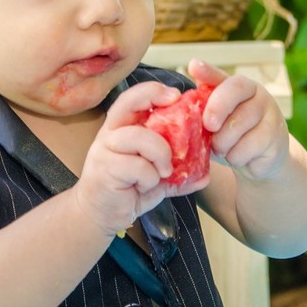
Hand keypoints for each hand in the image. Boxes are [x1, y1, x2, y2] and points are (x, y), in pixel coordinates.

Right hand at [72, 82, 180, 235]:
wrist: (99, 216)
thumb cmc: (126, 191)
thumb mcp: (156, 178)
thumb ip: (178, 174)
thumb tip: (206, 176)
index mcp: (122, 129)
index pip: (133, 99)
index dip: (154, 91)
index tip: (176, 95)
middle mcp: (111, 134)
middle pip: (128, 103)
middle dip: (153, 97)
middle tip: (175, 104)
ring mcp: (106, 150)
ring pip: (140, 137)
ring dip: (161, 154)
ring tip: (164, 171)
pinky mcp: (106, 170)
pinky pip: (139, 167)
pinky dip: (150, 178)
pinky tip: (144, 187)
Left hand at [189, 59, 289, 181]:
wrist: (261, 159)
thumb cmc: (232, 133)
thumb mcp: (216, 117)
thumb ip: (204, 103)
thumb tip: (185, 85)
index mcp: (241, 86)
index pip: (225, 77)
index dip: (209, 72)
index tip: (194, 67)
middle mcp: (259, 95)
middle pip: (232, 98)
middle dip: (214, 113)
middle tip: (208, 126)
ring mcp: (271, 116)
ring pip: (237, 127)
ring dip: (222, 143)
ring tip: (223, 147)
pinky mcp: (276, 139)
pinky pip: (247, 149)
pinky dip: (235, 157)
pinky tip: (238, 156)